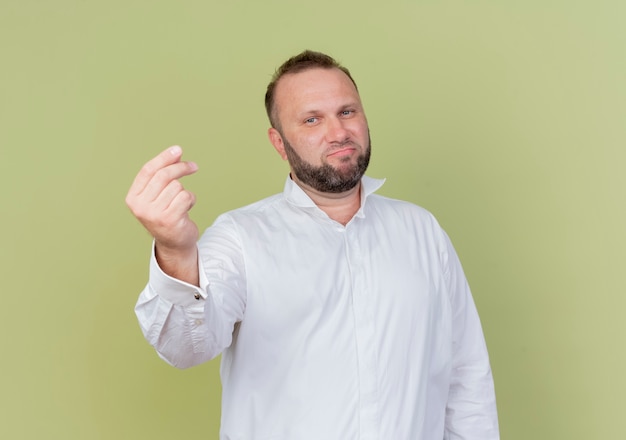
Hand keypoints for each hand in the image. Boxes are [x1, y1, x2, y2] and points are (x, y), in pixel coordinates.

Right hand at [126, 146, 199, 281]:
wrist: (174, 244)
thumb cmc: (168, 215)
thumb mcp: (160, 195)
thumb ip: (163, 174)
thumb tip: (176, 152)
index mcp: (133, 198)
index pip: (148, 171)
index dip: (163, 158)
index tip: (178, 149)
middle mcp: (140, 206)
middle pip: (164, 175)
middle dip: (181, 168)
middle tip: (193, 166)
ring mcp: (153, 214)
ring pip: (177, 186)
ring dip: (185, 192)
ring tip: (181, 204)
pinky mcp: (169, 219)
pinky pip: (185, 197)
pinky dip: (190, 200)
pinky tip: (186, 210)